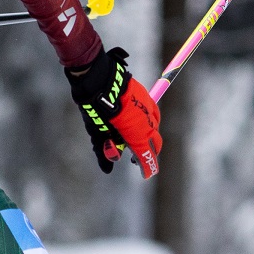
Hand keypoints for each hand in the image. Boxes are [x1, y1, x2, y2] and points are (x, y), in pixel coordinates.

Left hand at [65, 45, 160, 177]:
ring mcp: (150, 110)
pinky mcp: (147, 98)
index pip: (146, 157)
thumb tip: (107, 169)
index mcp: (137, 135)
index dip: (147, 168)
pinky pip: (153, 114)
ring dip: (148, 136)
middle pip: (155, 144)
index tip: (147, 175)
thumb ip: (105, 149)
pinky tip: (137, 122)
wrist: (102, 78)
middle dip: (149, 153)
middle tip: (136, 159)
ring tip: (135, 139)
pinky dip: (147, 122)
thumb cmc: (97, 107)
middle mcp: (148, 124)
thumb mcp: (98, 132)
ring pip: (154, 128)